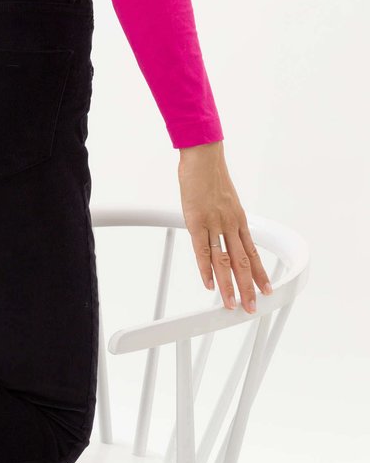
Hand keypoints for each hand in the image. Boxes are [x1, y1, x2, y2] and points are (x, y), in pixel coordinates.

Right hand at [177, 140, 271, 313]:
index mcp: (238, 219)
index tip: (266, 289)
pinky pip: (202, 250)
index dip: (259, 273)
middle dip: (248, 287)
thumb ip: (224, 218)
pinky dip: (206, 269)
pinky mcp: (196, 221)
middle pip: (242, 262)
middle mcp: (231, 224)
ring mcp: (214, 223)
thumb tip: (219, 230)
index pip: (252, 253)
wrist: (203, 156)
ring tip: (232, 304)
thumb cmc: (210, 174)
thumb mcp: (223, 199)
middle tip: (252, 307)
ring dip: (229, 285)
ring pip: (224, 261)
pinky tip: (210, 285)